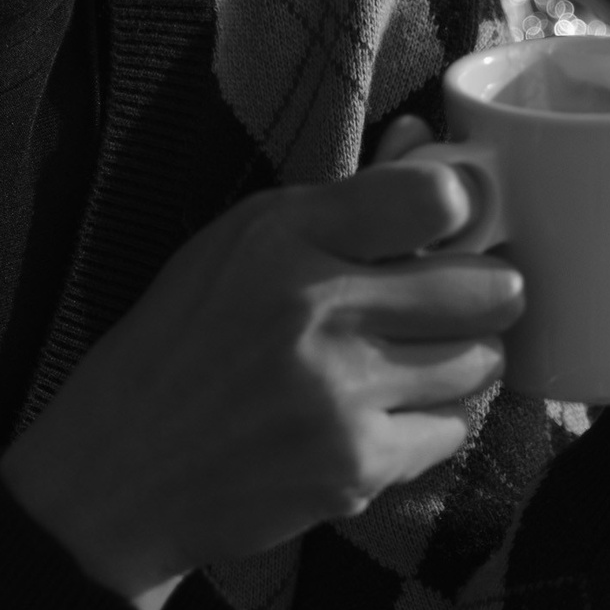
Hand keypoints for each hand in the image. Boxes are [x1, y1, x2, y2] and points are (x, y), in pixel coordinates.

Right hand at [0, 160, 521, 609]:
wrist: (120, 469)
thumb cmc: (186, 341)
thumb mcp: (243, 243)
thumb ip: (348, 197)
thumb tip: (431, 139)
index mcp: (284, 234)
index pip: (438, 197)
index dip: (459, 211)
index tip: (448, 228)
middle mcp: (316, 308)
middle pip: (489, 287)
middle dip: (485, 294)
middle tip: (451, 304)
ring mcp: (340, 394)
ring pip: (480, 362)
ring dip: (457, 361)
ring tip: (404, 361)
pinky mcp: (354, 467)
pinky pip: (450, 430)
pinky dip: (424, 425)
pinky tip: (371, 417)